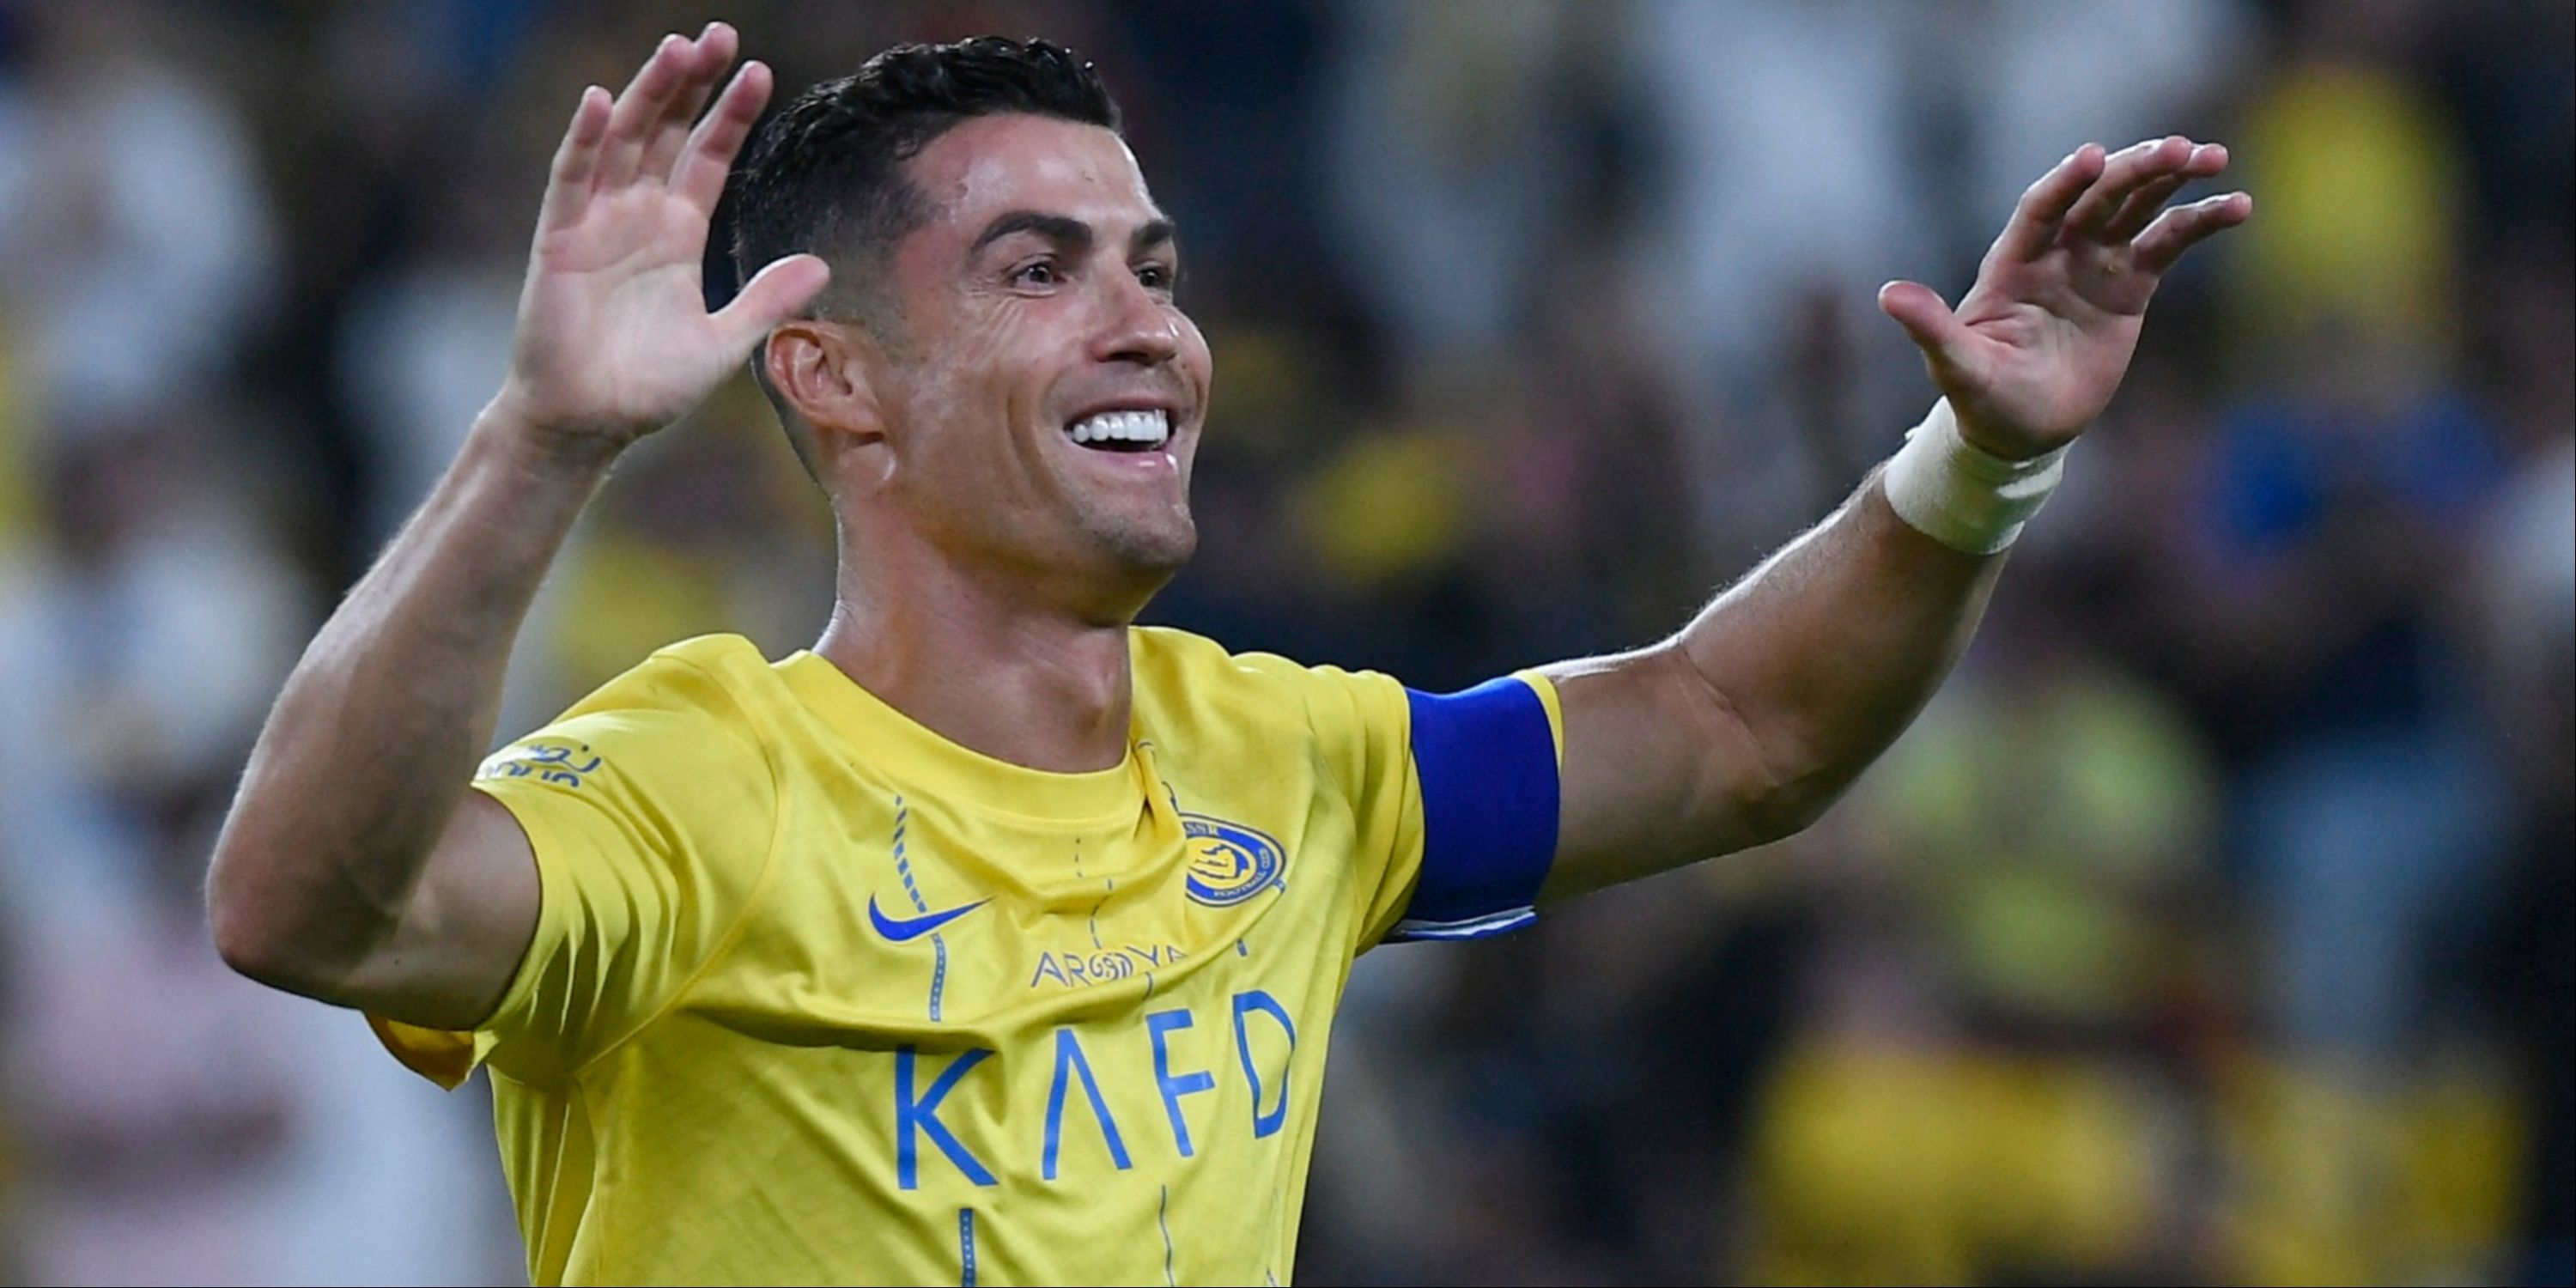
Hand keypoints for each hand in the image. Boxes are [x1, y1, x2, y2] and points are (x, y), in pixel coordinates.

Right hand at [493, 23, 828, 450]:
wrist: (587, 422)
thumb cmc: (649, 387)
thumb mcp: (723, 344)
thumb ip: (766, 302)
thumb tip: (823, 265)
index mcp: (679, 233)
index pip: (708, 157)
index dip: (732, 115)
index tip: (761, 72)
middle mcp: (639, 215)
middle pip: (668, 132)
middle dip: (692, 83)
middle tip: (719, 33)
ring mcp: (596, 221)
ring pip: (624, 141)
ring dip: (648, 94)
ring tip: (678, 49)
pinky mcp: (558, 238)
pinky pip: (571, 177)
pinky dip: (585, 138)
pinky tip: (603, 99)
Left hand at [1878, 137, 2250, 459]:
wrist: (2021, 432)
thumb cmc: (1981, 399)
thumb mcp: (1956, 367)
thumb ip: (1931, 328)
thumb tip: (1888, 294)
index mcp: (2013, 263)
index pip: (2041, 208)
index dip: (2066, 182)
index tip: (2094, 157)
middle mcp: (2056, 252)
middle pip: (2098, 196)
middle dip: (2136, 170)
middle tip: (2181, 148)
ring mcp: (2095, 264)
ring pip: (2136, 208)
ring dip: (2173, 180)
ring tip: (2213, 158)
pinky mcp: (2130, 286)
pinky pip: (2168, 244)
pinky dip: (2200, 222)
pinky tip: (2237, 206)